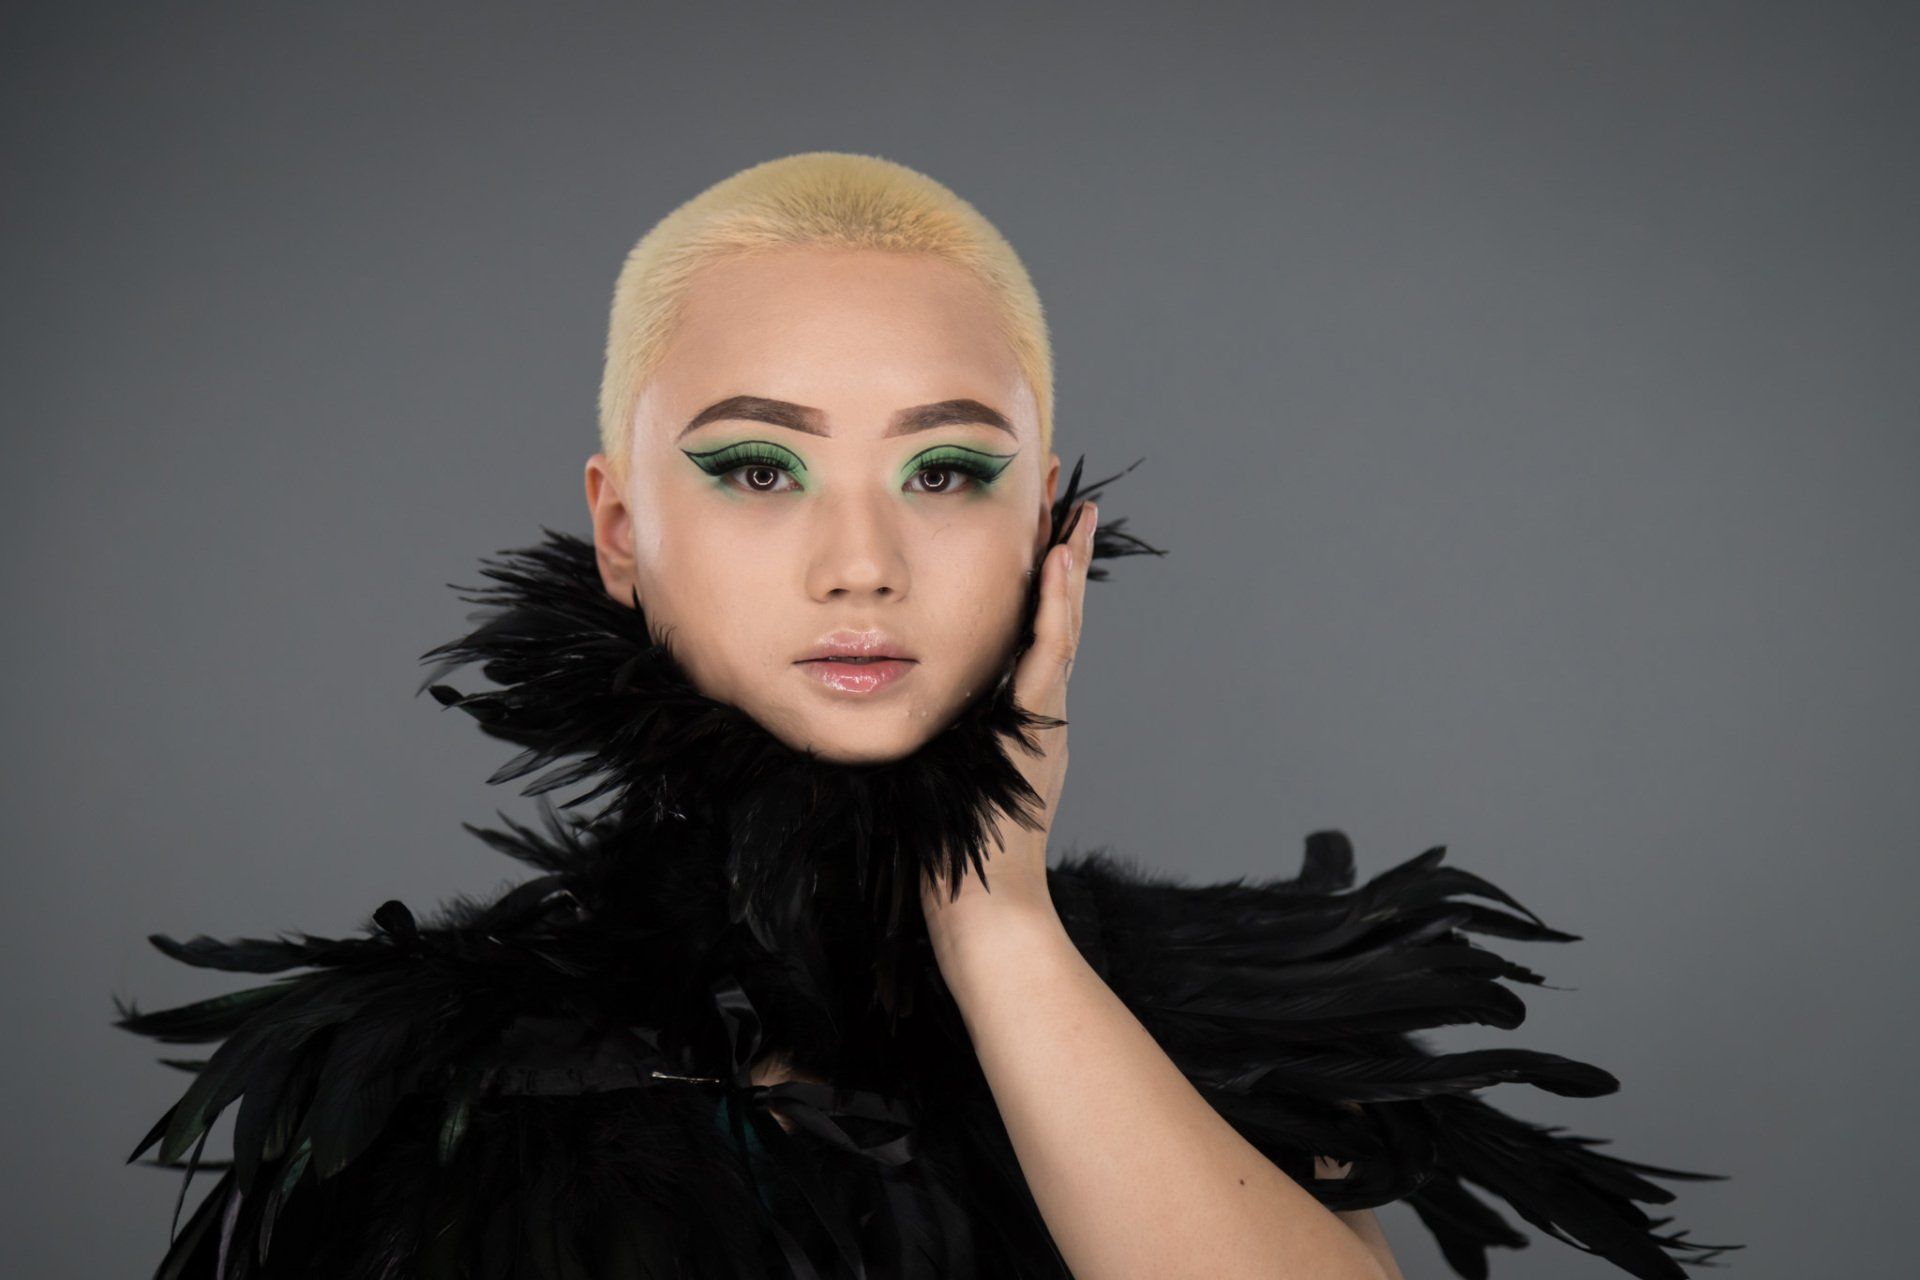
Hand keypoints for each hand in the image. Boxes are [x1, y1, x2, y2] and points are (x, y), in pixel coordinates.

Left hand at [921, 499, 1097, 948]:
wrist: (983, 909)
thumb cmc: (952, 850)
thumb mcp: (946, 773)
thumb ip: (942, 731)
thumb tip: (903, 691)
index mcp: (1014, 712)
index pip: (1029, 626)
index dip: (1034, 572)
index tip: (1033, 517)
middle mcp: (1036, 709)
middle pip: (1053, 614)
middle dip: (1056, 549)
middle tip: (1060, 487)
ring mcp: (1043, 720)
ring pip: (1059, 628)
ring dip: (1064, 566)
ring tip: (1068, 510)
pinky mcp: (1036, 733)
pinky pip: (1047, 662)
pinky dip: (1055, 612)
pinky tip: (1055, 567)